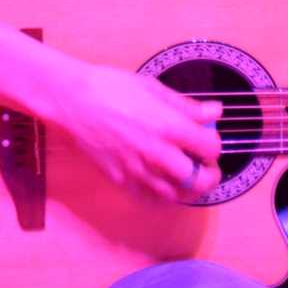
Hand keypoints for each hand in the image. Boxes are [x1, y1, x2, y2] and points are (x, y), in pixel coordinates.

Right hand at [50, 65, 222, 202]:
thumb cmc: (111, 87)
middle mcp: (157, 153)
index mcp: (169, 126)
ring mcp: (138, 170)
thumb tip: (214, 111)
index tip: (209, 138)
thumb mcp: (153, 88)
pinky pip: (149, 200)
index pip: (210, 147)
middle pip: (199, 180)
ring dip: (189, 190)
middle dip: (210, 175)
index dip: (214, 144)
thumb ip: (186, 105)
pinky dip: (163, 197)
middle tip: (206, 166)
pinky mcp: (121, 180)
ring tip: (189, 177)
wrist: (73, 101)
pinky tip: (164, 185)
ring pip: (176, 195)